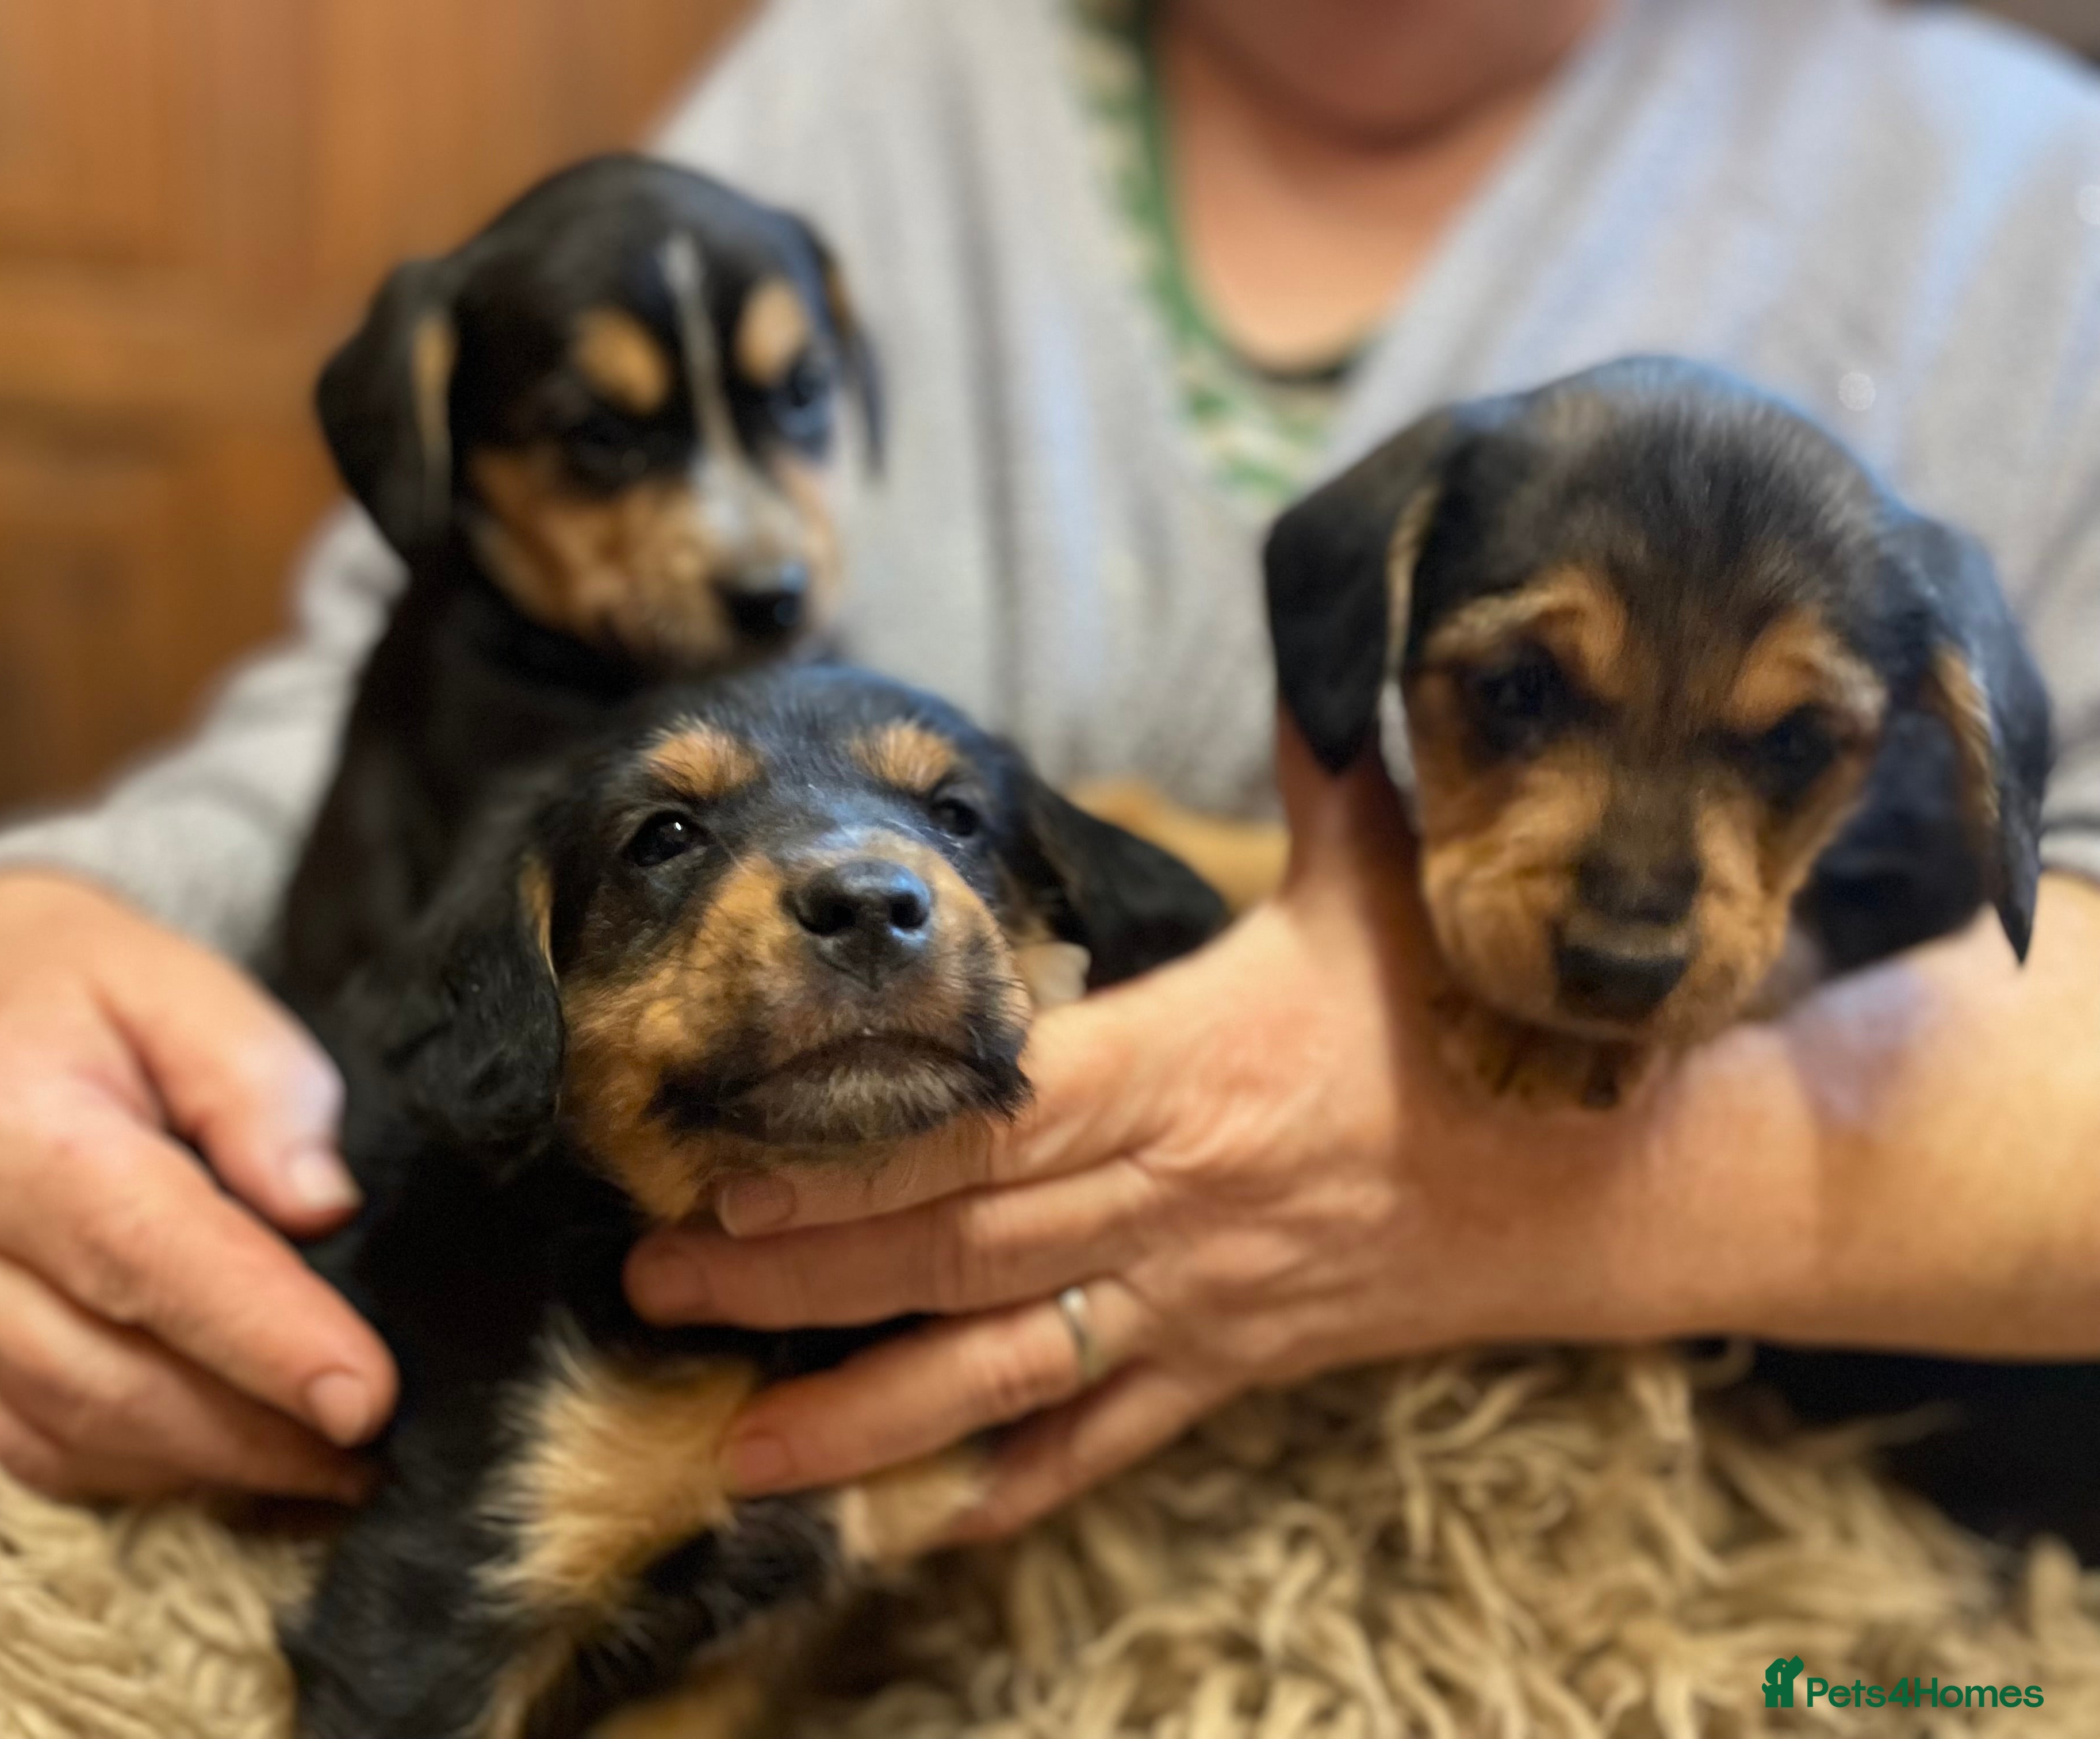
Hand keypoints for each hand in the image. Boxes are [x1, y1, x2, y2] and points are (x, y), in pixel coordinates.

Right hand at [0, 871, 395, 1507]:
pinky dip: (110, 1485)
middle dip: (253, 1433)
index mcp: (0, 1132)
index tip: (369, 1397)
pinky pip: (0, 1475)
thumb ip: (262, 1087)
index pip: (149, 1258)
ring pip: (57, 1447)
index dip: (267, 1337)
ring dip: (198, 1469)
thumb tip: (321, 1204)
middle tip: (369, 1445)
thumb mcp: (186, 987)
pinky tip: (200, 1464)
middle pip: (106, 1381)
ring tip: (315, 1460)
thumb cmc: (85, 996)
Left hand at [625, 722, 1710, 1537]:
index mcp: (1194, 1066)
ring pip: (1009, 1368)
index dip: (859, 1156)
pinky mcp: (1230, 1366)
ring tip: (734, 1447)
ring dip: (865, 1413)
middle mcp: (1179, 1197)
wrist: (1595, 1179)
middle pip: (961, 1250)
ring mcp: (1199, 1299)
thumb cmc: (1465, 1018)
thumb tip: (1307, 635)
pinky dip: (1010, 1487)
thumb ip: (1323, 767)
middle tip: (651, 1287)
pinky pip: (1106, 1441)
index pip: (996, 1121)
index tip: (730, 1165)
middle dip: (800, 1279)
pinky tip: (911, 1523)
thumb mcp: (1391, 880)